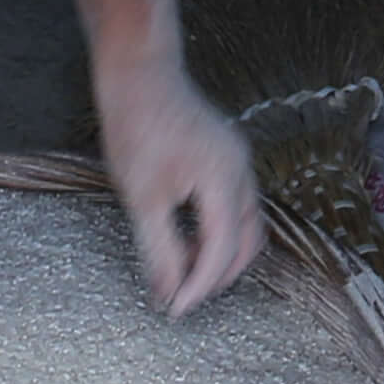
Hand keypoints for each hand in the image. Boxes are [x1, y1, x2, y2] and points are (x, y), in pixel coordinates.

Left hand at [98, 76, 265, 315]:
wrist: (138, 74)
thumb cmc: (137, 125)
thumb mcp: (141, 197)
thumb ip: (159, 249)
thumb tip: (166, 292)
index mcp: (224, 179)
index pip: (222, 249)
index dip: (199, 286)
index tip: (175, 309)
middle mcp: (242, 171)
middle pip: (247, 242)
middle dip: (218, 275)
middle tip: (183, 295)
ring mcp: (238, 162)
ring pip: (246, 225)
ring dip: (220, 254)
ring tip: (183, 269)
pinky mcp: (227, 158)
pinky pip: (235, 206)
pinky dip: (217, 231)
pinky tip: (184, 237)